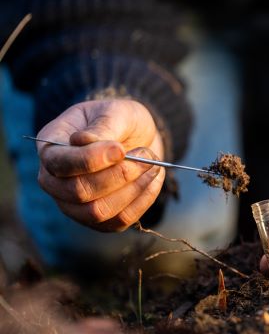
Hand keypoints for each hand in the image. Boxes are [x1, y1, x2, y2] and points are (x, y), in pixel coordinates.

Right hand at [36, 99, 164, 231]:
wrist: (137, 137)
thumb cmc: (121, 120)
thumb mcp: (116, 112)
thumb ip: (103, 126)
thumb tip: (83, 141)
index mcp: (50, 146)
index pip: (58, 163)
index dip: (90, 160)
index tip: (120, 149)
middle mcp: (54, 179)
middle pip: (78, 192)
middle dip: (119, 175)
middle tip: (146, 154)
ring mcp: (72, 204)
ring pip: (98, 211)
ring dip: (133, 189)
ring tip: (152, 165)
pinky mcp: (97, 220)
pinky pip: (118, 221)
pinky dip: (142, 200)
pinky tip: (153, 179)